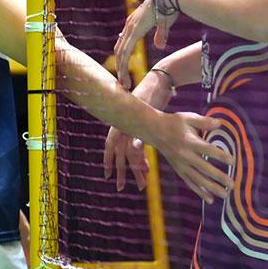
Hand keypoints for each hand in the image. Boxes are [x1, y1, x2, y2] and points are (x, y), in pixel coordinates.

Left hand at [102, 72, 174, 189]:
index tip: (107, 176)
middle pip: (119, 153)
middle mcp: (124, 124)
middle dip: (121, 172)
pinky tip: (138, 157)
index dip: (107, 161)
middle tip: (121, 188)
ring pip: (130, 150)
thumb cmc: (151, 97)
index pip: (109, 146)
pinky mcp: (145, 118)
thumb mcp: (141, 115)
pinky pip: (142, 137)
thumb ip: (137, 129)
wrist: (160, 80)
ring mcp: (134, 121)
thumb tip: (136, 145)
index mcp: (120, 123)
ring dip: (135, 168)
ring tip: (141, 184)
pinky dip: (139, 147)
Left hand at [114, 0, 176, 88]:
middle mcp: (129, 26)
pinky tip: (124, 74)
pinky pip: (125, 51)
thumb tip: (159, 46)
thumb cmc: (170, 6)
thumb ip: (160, 35)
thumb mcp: (164, 24)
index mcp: (134, 24)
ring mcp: (130, 27)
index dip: (122, 58)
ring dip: (120, 69)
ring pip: (120, 53)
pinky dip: (123, 64)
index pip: (124, 44)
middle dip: (120, 66)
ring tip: (124, 83)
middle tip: (122, 82)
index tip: (124, 72)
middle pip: (119, 50)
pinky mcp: (135, 30)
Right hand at [148, 111, 233, 201]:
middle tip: (233, 184)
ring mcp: (181, 165)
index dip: (221, 156)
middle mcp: (186, 155)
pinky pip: (190, 182)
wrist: (154, 130)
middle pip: (205, 169)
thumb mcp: (188, 118)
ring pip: (198, 179)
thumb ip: (204, 122)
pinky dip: (200, 191)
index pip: (208, 150)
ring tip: (225, 194)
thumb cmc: (174, 122)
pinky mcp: (178, 170)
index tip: (233, 161)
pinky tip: (210, 199)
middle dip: (219, 177)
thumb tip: (220, 124)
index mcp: (190, 142)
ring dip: (212, 188)